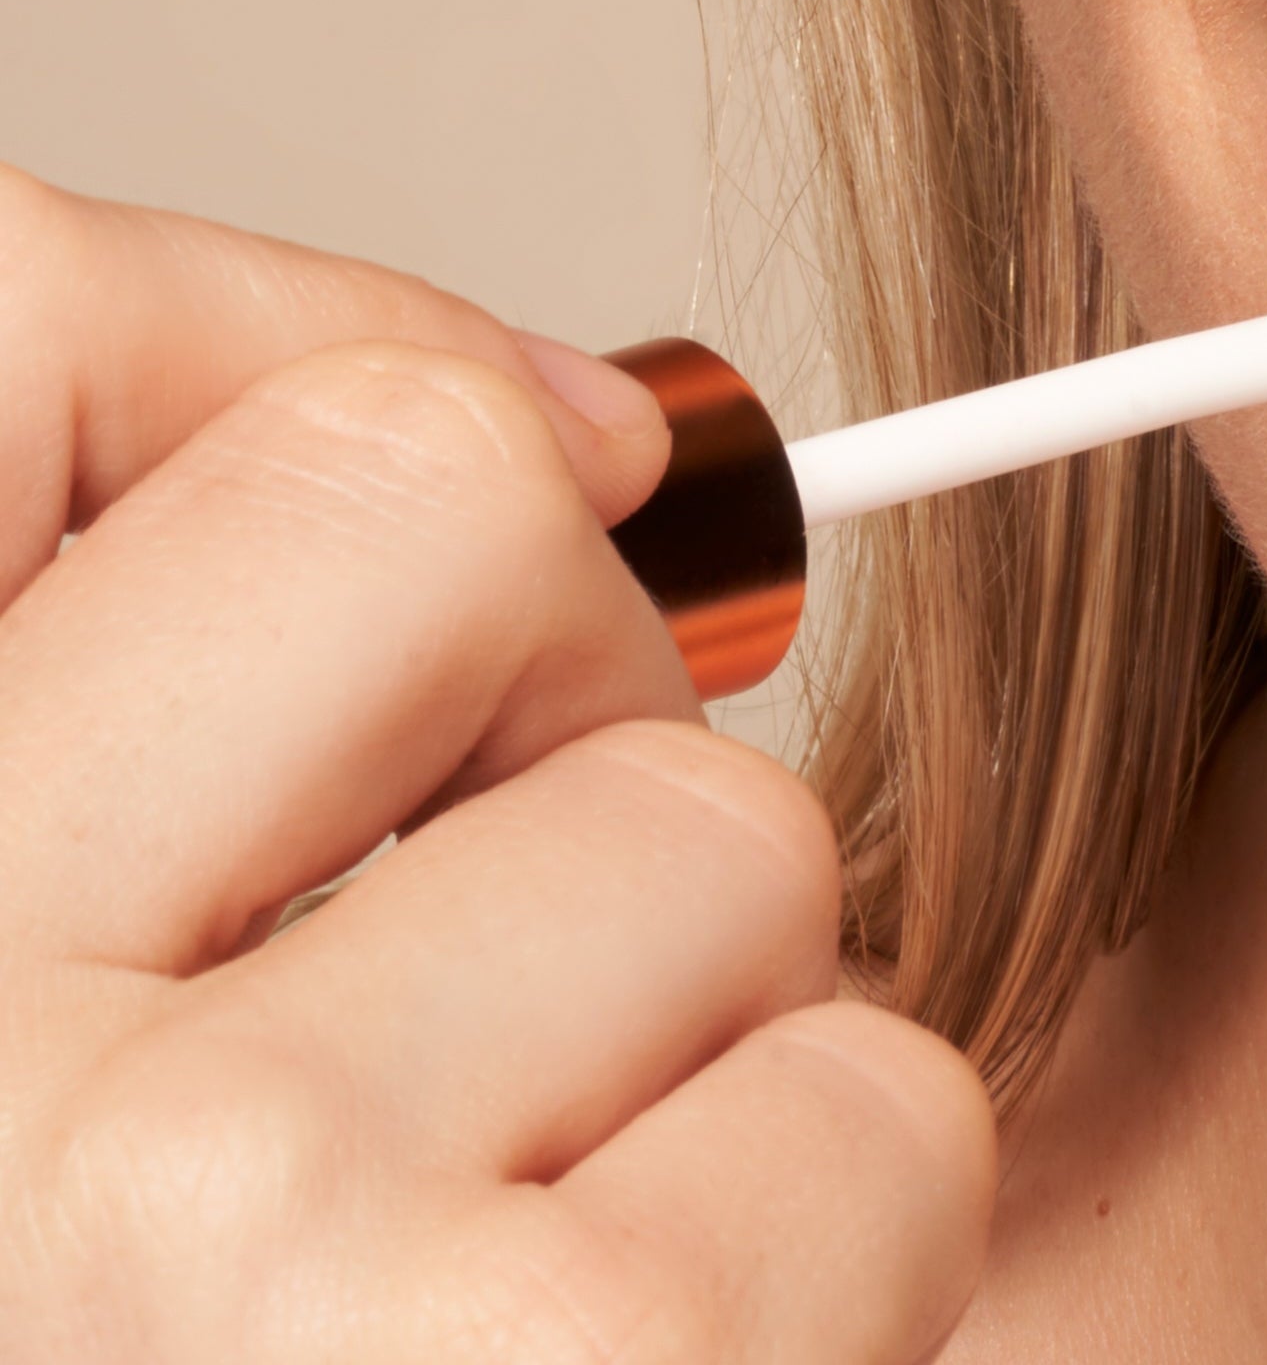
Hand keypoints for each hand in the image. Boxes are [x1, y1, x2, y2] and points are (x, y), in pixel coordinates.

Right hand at [0, 170, 994, 1356]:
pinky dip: (819, 1266)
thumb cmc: (137, 1355)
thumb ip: (146, 711)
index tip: (446, 493)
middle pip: (454, 518)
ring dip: (679, 1049)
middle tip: (413, 1018)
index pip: (18, 315)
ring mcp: (194, 1242)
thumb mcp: (24, 1059)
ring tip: (470, 1317)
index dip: (264, 352)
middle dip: (531, 719)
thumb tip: (575, 434)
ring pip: (716, 840)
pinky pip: (873, 1120)